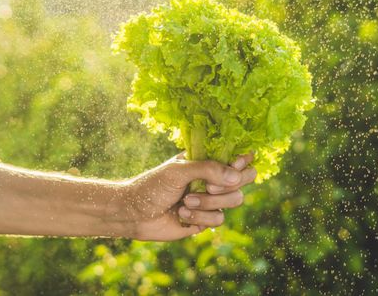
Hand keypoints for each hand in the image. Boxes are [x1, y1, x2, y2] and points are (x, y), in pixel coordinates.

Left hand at [113, 153, 256, 240]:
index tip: (235, 163)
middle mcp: (213, 179)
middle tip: (208, 187)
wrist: (134, 214)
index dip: (242, 161)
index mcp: (207, 161)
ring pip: (233, 200)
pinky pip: (218, 220)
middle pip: (243, 180)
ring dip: (208, 203)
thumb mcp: (179, 171)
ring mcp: (211, 200)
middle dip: (226, 186)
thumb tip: (236, 176)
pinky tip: (181, 214)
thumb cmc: (153, 186)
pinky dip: (199, 217)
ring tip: (185, 201)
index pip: (236, 157)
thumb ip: (208, 169)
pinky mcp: (206, 220)